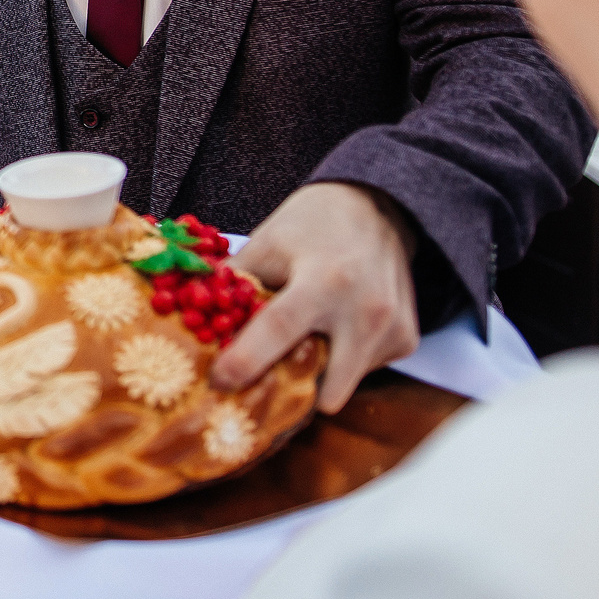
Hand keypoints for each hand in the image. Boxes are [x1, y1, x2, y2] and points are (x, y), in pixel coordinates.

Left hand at [214, 182, 419, 412]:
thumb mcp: (267, 243)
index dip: (246, 361)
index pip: (279, 330)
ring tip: (305, 339)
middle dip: (293, 390)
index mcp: (325, 280)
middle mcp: (365, 310)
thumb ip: (234, 284)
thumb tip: (192, 321)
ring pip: (342, 384)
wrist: (378, 207)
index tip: (219, 382)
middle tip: (264, 378)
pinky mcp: (407, 340)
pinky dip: (343, 360)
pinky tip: (335, 330)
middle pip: (325, 385)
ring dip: (318, 373)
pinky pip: (364, 371)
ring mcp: (391, 329)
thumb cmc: (314, 224)